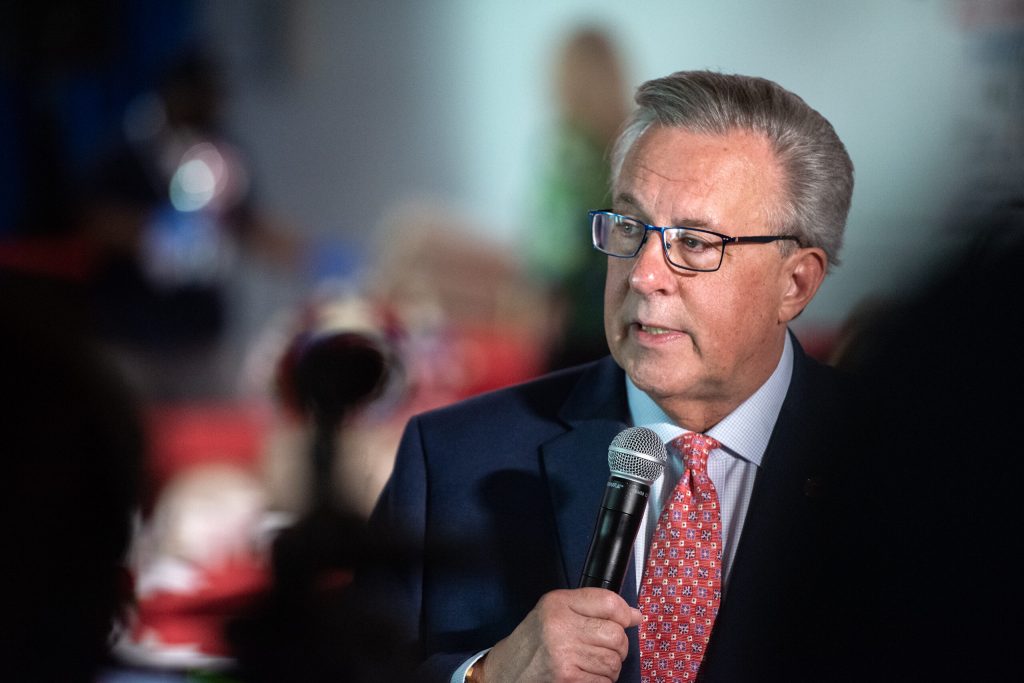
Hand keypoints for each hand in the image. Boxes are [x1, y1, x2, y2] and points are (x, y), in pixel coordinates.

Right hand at [482, 588, 640, 681]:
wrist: (506, 672)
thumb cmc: (535, 642)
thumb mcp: (556, 611)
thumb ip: (593, 607)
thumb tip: (635, 616)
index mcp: (558, 603)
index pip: (609, 602)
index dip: (625, 613)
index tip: (628, 620)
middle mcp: (560, 626)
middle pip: (616, 635)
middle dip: (618, 646)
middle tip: (604, 649)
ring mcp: (563, 655)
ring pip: (613, 662)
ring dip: (609, 667)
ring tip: (590, 664)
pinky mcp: (567, 680)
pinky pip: (604, 682)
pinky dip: (601, 682)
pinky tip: (585, 677)